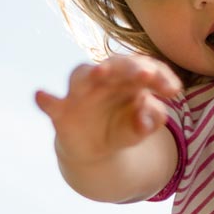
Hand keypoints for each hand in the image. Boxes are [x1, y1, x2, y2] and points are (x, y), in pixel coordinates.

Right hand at [34, 53, 182, 163]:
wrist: (95, 148)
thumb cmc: (122, 129)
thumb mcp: (140, 128)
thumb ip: (148, 122)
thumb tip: (147, 117)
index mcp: (130, 78)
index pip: (147, 69)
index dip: (161, 77)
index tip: (173, 91)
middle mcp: (104, 78)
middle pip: (117, 65)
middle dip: (131, 68)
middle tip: (146, 75)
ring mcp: (81, 93)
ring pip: (83, 76)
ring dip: (93, 74)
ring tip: (101, 72)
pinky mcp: (62, 111)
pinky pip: (51, 104)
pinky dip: (45, 100)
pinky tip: (40, 96)